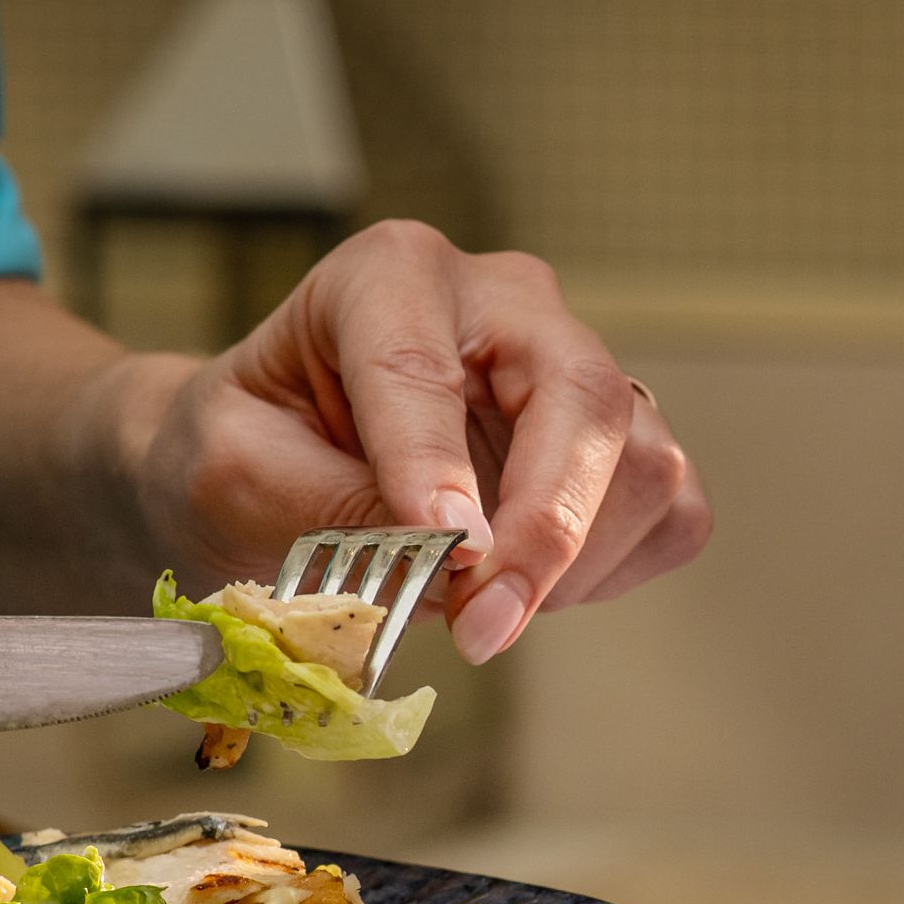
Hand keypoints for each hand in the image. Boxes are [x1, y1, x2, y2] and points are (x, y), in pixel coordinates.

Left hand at [134, 221, 709, 662]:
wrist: (270, 459)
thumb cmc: (248, 449)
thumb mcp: (234, 473)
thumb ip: (334, 508)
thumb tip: (457, 563)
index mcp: (390, 275)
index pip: (423, 368)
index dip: (438, 467)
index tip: (453, 555)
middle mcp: (505, 302)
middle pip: (580, 397)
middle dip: (546, 528)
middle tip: (486, 627)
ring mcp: (577, 364)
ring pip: (642, 462)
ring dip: (572, 564)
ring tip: (479, 607)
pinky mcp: (622, 436)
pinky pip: (669, 510)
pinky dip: (610, 572)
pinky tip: (530, 587)